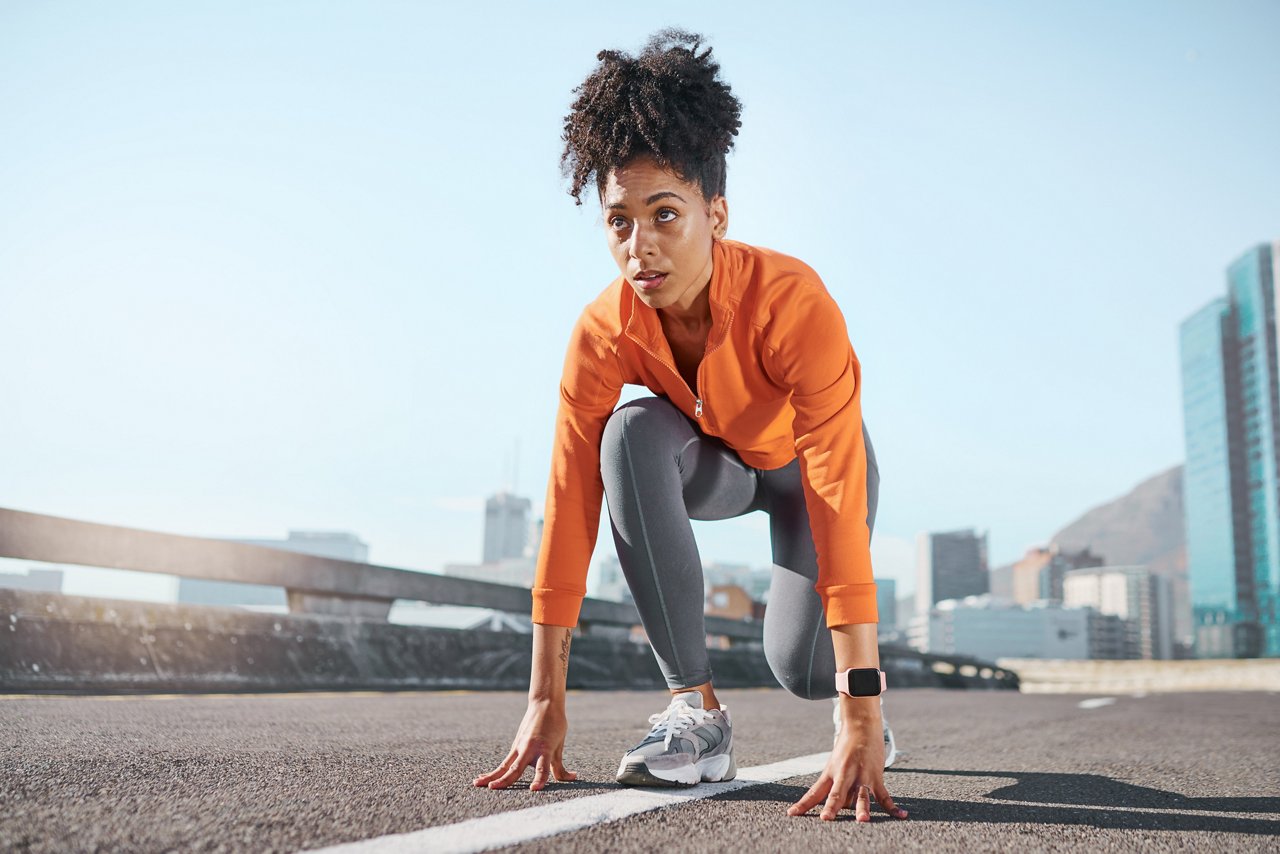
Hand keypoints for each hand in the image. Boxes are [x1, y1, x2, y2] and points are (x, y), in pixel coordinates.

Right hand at [473, 697, 577, 790]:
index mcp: (544, 748)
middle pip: (515, 768)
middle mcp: (529, 749)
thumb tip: (572, 777)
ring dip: (492, 775)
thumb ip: (560, 767)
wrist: (544, 704)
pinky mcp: (515, 747)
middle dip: (505, 779)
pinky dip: (494, 771)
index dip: (539, 779)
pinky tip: (483, 778)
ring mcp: (519, 748)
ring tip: (477, 783)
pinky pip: (504, 762)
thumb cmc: (555, 726)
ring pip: (504, 765)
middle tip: (493, 788)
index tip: (534, 790)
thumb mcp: (559, 747)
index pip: (542, 768)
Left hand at [786, 702, 907, 821]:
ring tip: (862, 820)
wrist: (861, 725)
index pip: (814, 792)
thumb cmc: (846, 747)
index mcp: (830, 773)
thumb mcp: (834, 765)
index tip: (792, 814)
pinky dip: (893, 807)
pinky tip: (901, 815)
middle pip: (836, 794)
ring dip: (862, 808)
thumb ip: (835, 786)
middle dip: (832, 807)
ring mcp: (861, 776)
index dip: (803, 804)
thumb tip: (839, 806)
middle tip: (826, 819)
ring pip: (861, 795)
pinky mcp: (876, 776)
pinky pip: (884, 795)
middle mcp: (844, 775)